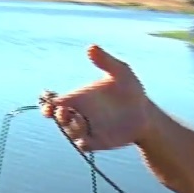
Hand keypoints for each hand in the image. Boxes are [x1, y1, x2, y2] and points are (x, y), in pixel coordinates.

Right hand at [40, 45, 154, 151]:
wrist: (146, 114)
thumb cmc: (131, 91)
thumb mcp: (121, 72)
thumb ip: (106, 61)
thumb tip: (90, 47)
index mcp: (79, 97)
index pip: (55, 101)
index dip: (47, 104)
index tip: (49, 104)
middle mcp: (80, 114)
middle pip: (58, 118)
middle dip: (57, 116)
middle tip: (65, 111)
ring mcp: (87, 129)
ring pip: (69, 132)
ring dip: (71, 128)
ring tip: (81, 121)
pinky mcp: (96, 142)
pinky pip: (83, 145)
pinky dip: (82, 142)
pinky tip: (88, 138)